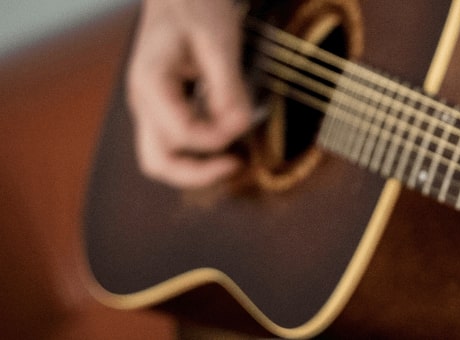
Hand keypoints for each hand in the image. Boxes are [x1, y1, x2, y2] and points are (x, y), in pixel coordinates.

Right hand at [127, 0, 253, 188]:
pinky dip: (197, 150)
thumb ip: (229, 87)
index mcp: (151, 83)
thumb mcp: (219, 42)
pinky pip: (172, 141)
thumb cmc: (195, 5)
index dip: (219, 137)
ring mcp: (149, 106)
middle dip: (198, 173)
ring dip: (196, 166)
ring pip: (161, 158)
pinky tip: (224, 138)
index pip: (183, 134)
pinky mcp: (161, 106)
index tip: (246, 122)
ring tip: (233, 159)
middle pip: (158, 162)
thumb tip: (241, 126)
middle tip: (236, 165)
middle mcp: (143, 101)